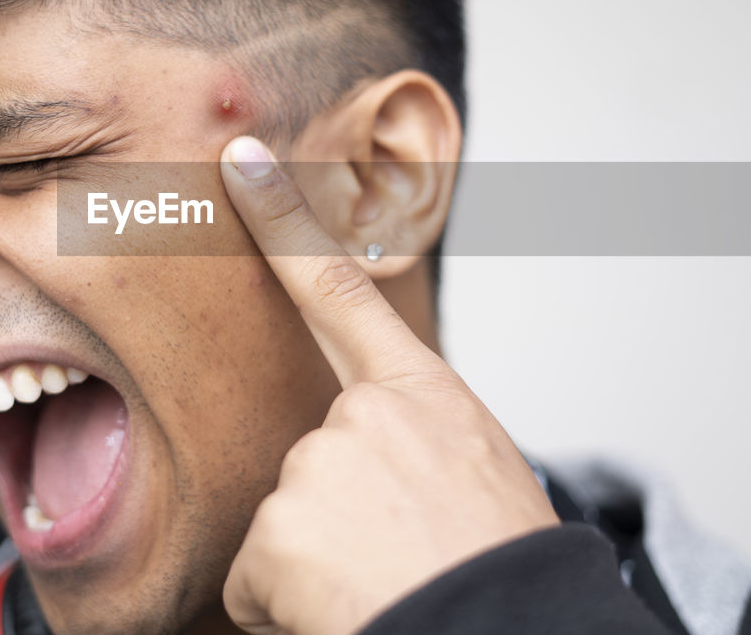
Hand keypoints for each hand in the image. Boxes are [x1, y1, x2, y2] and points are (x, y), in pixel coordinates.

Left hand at [219, 136, 558, 634]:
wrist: (508, 628)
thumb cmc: (498, 564)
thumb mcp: (473, 474)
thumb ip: (405, 442)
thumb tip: (351, 454)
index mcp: (420, 395)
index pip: (341, 285)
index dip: (285, 220)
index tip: (242, 162)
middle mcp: (360, 415)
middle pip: (306, 458)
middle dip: (332, 516)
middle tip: (392, 558)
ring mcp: (314, 465)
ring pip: (282, 524)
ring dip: (317, 567)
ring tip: (380, 588)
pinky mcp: (276, 529)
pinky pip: (256, 579)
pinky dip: (288, 606)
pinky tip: (342, 612)